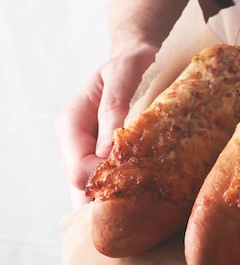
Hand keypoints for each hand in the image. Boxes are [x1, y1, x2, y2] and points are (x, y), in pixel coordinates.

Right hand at [55, 44, 157, 207]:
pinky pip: (103, 187)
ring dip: (114, 199)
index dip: (105, 179)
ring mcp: (85, 154)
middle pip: (81, 188)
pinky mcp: (100, 161)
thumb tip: (107, 148)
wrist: (136, 63)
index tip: (137, 177)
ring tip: (143, 201)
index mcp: (72, 124)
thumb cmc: (132, 65)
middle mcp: (73, 144)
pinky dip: (118, 195)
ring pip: (89, 193)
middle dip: (109, 196)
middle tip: (143, 199)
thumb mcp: (125, 74)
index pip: (79, 169)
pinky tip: (139, 197)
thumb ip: (114, 107)